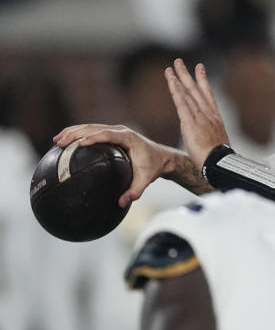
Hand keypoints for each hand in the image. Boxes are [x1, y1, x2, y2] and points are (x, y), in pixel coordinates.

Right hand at [53, 124, 178, 206]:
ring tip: (57, 140)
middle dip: (75, 133)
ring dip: (73, 132)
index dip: (93, 137)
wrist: (161, 158)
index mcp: (128, 138)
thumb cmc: (153, 167)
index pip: (107, 134)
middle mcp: (120, 131)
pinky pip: (92, 131)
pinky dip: (78, 134)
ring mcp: (115, 131)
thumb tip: (122, 203)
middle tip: (60, 142)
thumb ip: (135, 191)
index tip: (79, 143)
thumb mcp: (145, 180)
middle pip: (94, 128)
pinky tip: (66, 142)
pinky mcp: (112, 134)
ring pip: (90, 127)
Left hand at [165, 59, 228, 168]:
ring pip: (188, 93)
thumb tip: (203, 138)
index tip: (199, 68)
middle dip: (188, 74)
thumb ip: (208, 136)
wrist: (219, 164)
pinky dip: (176, 90)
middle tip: (179, 62)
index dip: (203, 80)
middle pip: (197, 89)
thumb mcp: (215, 144)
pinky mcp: (190, 122)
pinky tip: (171, 80)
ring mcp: (200, 116)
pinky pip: (181, 102)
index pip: (207, 95)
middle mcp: (208, 113)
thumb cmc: (217, 159)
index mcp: (215, 118)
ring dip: (179, 78)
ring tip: (172, 66)